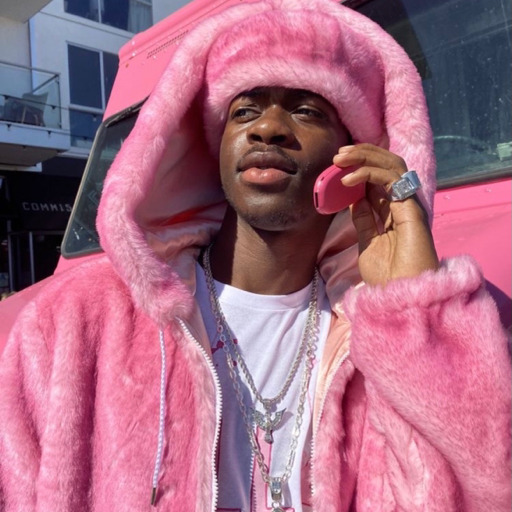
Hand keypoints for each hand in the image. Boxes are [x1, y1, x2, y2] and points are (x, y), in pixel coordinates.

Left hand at [334, 144, 438, 285]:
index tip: (337, 164)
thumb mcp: (368, 242)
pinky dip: (369, 174)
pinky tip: (349, 179)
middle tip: (339, 155)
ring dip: (365, 157)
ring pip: (392, 165)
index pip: (378, 178)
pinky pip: (391, 180)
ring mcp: (409, 204)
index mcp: (393, 211)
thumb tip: (355, 199)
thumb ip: (364, 219)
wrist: (401, 296)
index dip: (360, 166)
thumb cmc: (388, 275)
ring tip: (341, 158)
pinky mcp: (412, 208)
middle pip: (387, 165)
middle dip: (363, 155)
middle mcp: (403, 203)